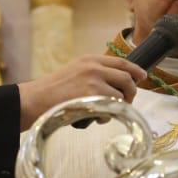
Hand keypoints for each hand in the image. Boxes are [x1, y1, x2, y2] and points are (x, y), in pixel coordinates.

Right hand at [18, 55, 147, 129]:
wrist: (35, 100)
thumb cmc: (53, 92)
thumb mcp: (74, 72)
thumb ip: (94, 74)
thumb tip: (116, 84)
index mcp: (90, 59)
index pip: (121, 61)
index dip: (135, 69)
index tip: (142, 76)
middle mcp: (94, 67)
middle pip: (127, 77)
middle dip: (131, 92)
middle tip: (127, 102)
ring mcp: (94, 80)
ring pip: (122, 93)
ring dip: (119, 105)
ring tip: (106, 112)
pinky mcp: (93, 95)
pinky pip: (113, 106)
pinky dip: (110, 114)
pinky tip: (99, 118)